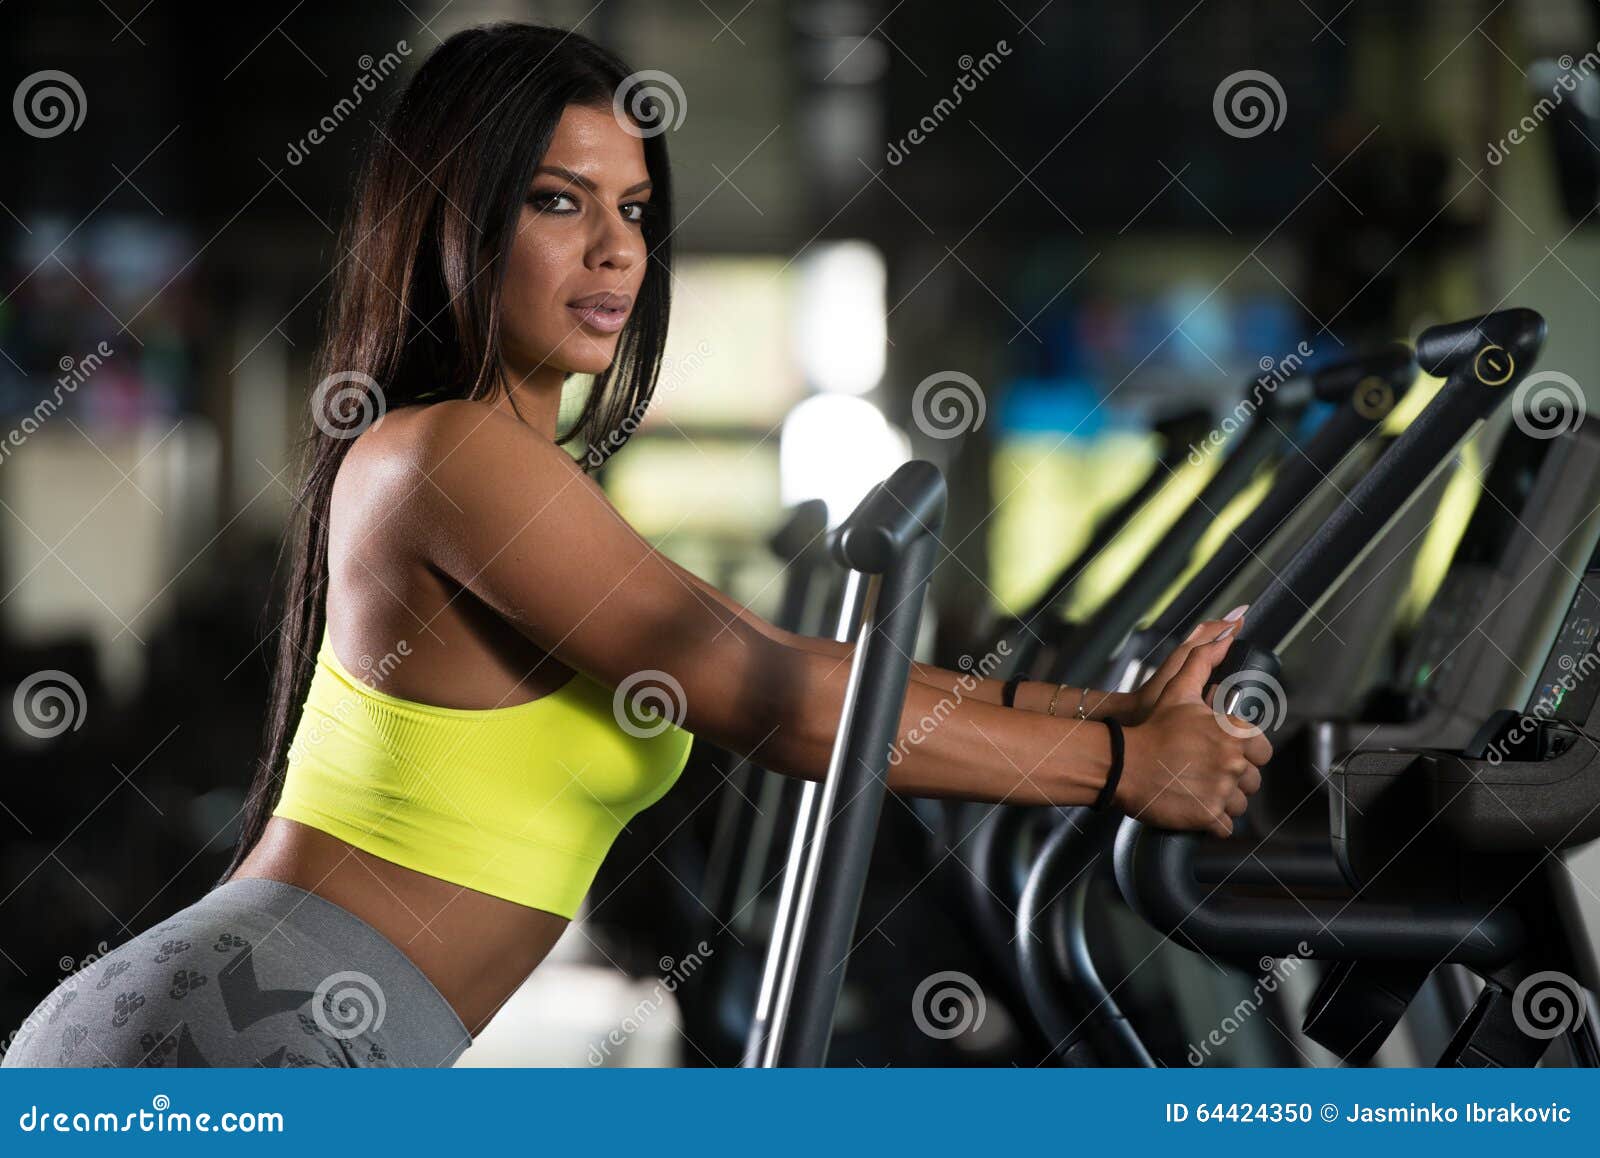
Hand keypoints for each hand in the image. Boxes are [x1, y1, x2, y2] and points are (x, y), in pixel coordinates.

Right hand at [1116, 623, 1272, 837]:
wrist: (1121, 763)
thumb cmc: (1151, 725)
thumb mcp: (1178, 689)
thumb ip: (1205, 657)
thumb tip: (1231, 627)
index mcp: (1233, 734)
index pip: (1261, 750)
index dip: (1242, 752)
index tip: (1219, 753)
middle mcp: (1233, 763)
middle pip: (1252, 780)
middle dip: (1233, 778)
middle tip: (1204, 772)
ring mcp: (1221, 792)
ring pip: (1241, 804)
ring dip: (1224, 800)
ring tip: (1198, 788)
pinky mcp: (1208, 817)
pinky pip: (1224, 826)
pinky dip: (1212, 821)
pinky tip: (1194, 806)